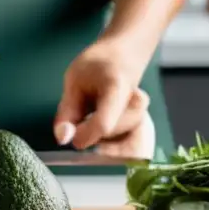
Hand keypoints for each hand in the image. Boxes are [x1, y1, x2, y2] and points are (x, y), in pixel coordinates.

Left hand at [53, 37, 155, 158]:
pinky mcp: (144, 130)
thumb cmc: (98, 66)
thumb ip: (67, 113)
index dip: (84, 136)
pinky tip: (104, 136)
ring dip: (102, 143)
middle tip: (80, 121)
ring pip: (121, 149)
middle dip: (90, 136)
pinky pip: (130, 152)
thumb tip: (63, 139)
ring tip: (94, 122)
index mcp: (117, 88)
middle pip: (109, 138)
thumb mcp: (74, 81)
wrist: (124, 57)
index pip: (104, 124)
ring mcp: (144, 119)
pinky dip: (113, 151)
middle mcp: (137, 106)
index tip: (70, 133)